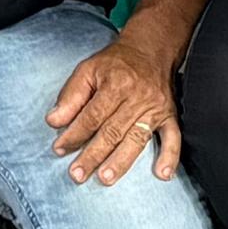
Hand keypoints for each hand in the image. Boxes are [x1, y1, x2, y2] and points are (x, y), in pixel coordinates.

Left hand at [46, 24, 185, 185]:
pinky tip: (162, 174)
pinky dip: (171, 156)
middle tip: (77, 175)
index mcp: (116, 84)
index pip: (92, 115)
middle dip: (93, 155)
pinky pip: (173, 137)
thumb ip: (70, 96)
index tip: (59, 149)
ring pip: (137, 138)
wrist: (151, 50)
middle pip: (113, 131)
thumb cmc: (115, 63)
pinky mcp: (170, 115)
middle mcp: (137, 97)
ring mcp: (155, 108)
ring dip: (121, 161)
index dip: (74, 134)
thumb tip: (54, 121)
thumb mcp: (87, 69)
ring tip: (105, 178)